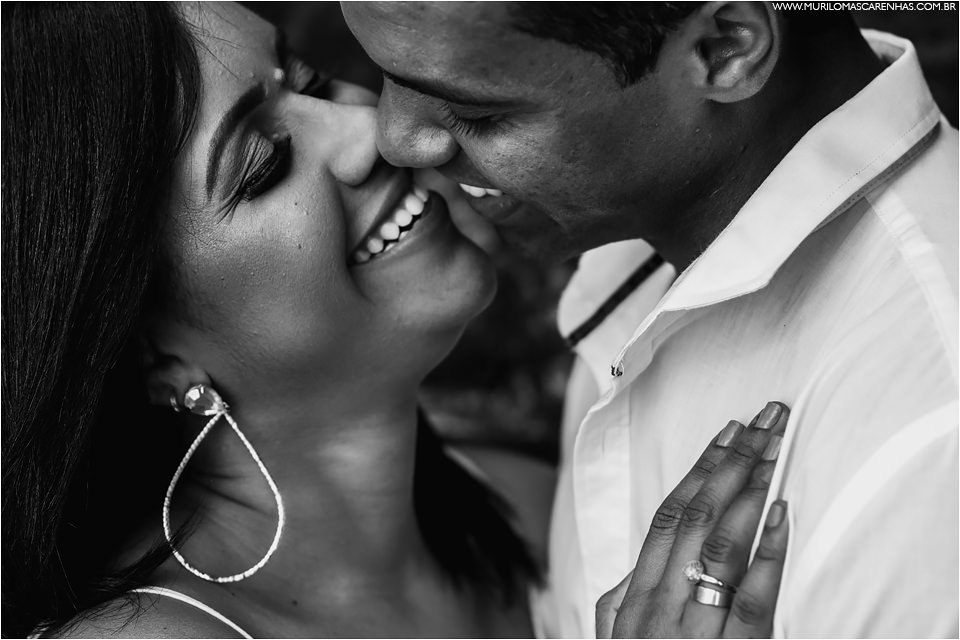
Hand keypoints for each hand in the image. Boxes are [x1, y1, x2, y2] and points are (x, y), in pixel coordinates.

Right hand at [597, 401, 790, 638]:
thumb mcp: (614, 637)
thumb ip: (621, 597)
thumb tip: (638, 558)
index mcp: (633, 594)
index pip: (667, 514)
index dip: (699, 469)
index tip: (729, 431)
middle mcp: (657, 603)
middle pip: (695, 517)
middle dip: (733, 462)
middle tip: (766, 420)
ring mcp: (689, 630)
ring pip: (719, 546)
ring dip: (751, 492)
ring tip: (777, 451)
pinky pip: (748, 601)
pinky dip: (768, 554)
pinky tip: (782, 515)